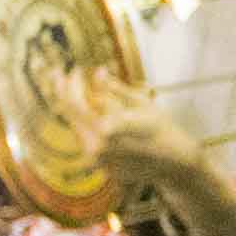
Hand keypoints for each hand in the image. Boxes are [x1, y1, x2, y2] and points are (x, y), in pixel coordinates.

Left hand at [59, 68, 205, 190]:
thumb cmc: (162, 129)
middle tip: (62, 76)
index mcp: (106, 129)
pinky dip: (84, 123)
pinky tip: (90, 112)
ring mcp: (96, 158)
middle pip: (71, 116)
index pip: (75, 103)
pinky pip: (85, 139)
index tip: (73, 70)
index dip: (71, 84)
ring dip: (75, 109)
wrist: (173, 162)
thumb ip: (116, 89)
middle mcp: (96, 146)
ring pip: (76, 127)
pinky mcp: (98, 164)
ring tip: (75, 90)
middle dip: (67, 94)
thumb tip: (98, 71)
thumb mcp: (142, 104)